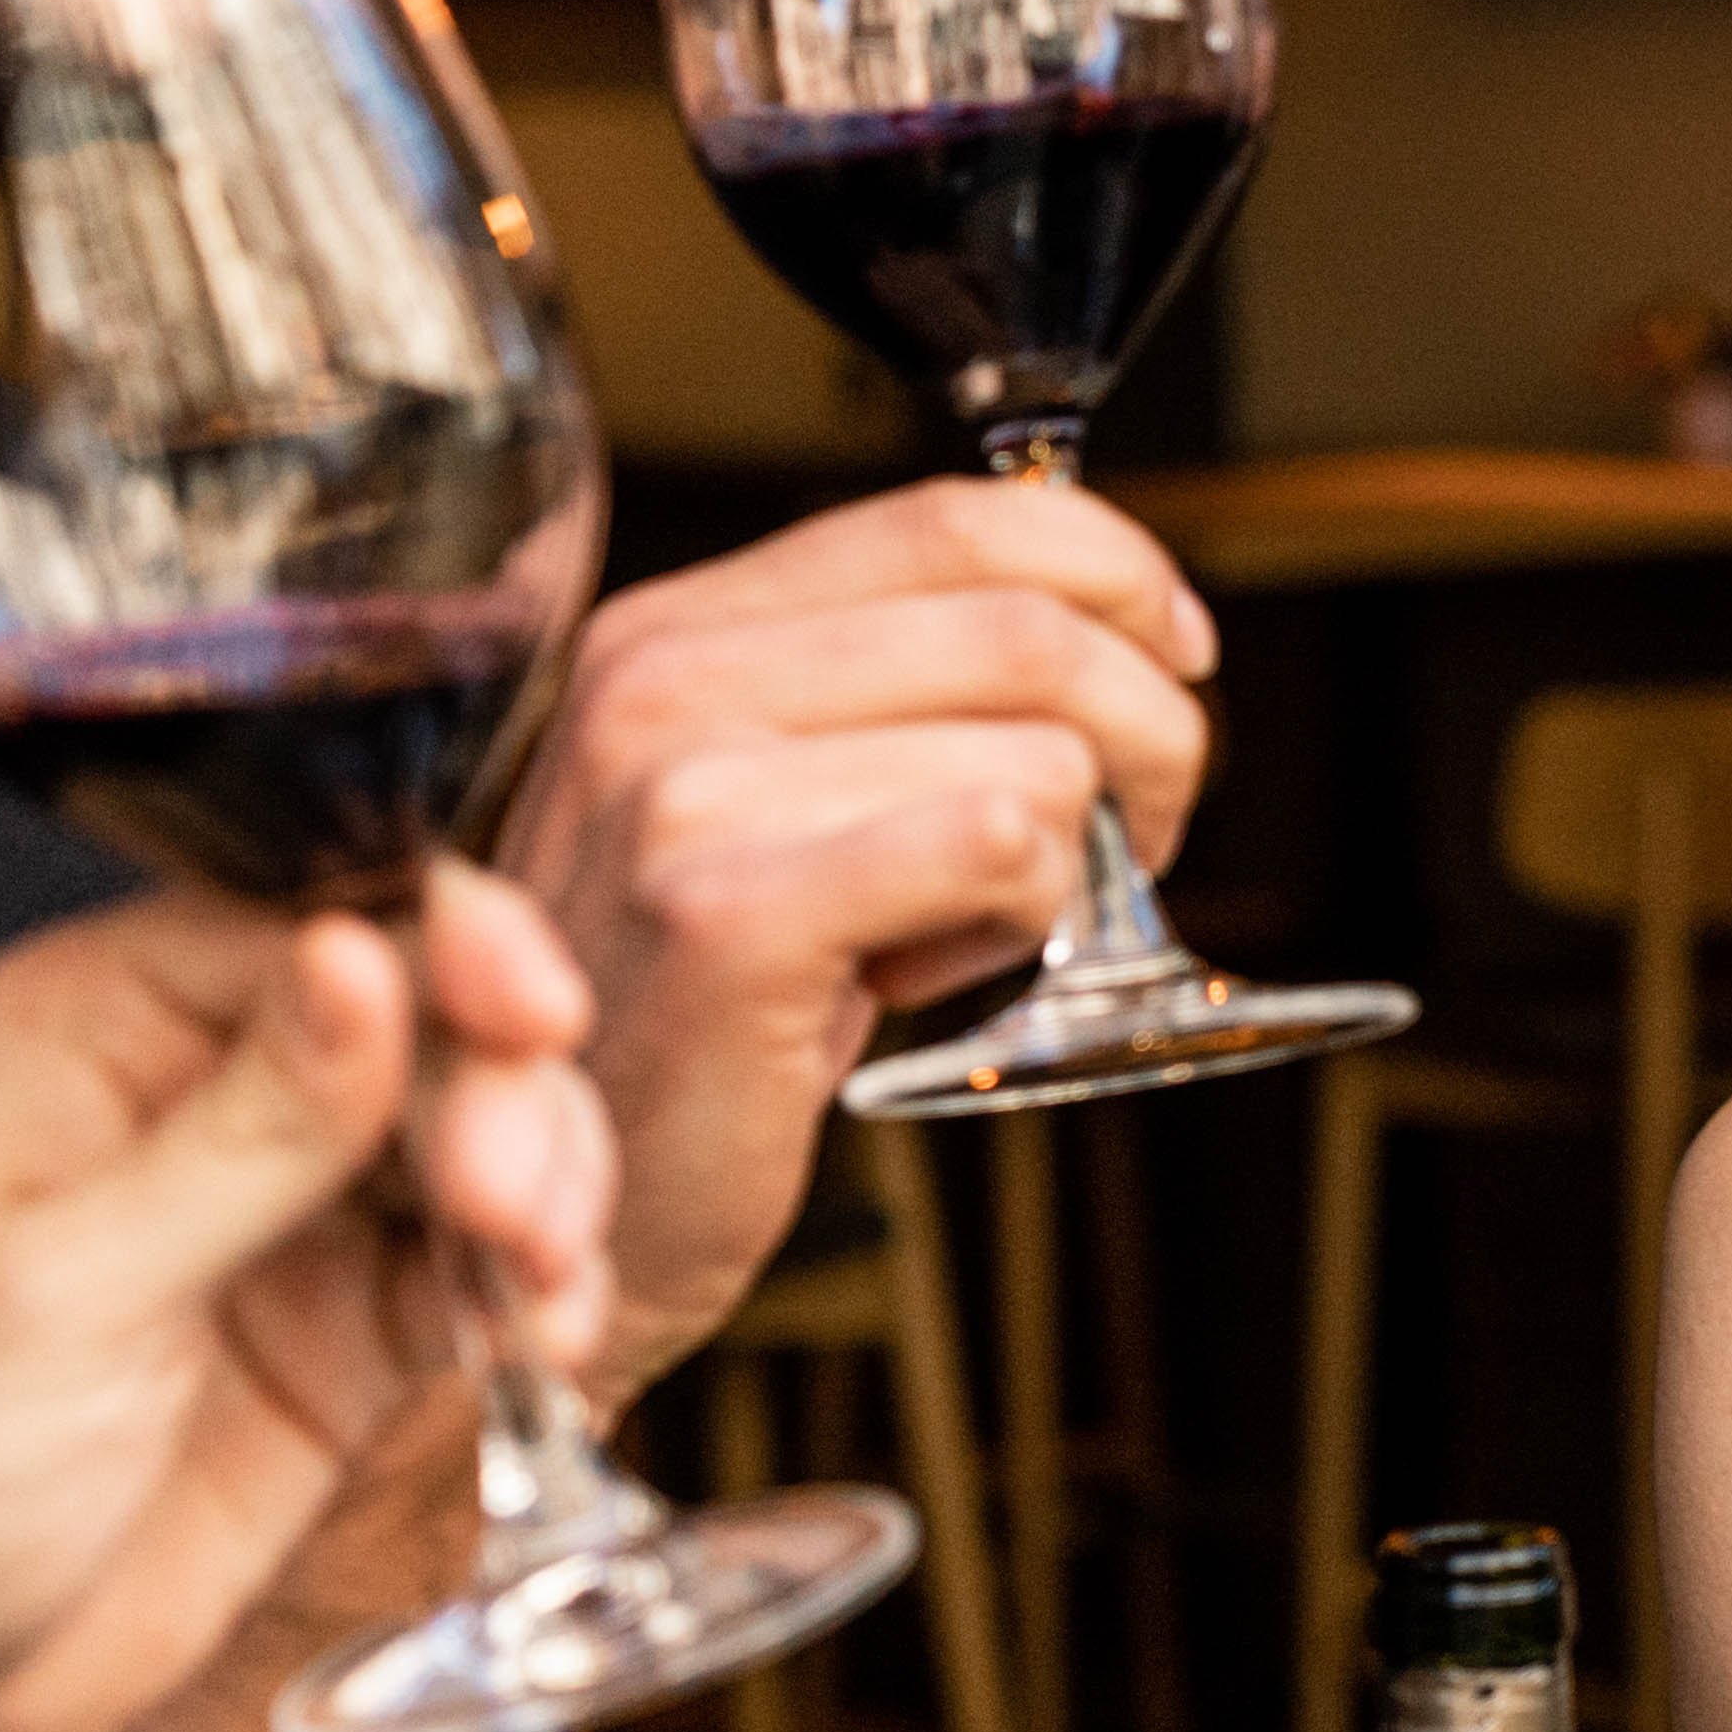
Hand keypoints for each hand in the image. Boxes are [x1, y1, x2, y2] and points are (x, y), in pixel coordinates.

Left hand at [0, 866, 616, 1731]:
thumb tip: (364, 957)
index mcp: (99, 1030)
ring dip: (545, 1192)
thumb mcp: (61, 1288)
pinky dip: (542, 1293)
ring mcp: (294, 1209)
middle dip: (504, 1098)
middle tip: (512, 1203)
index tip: (534, 1014)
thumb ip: (244, 1130)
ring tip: (539, 1282)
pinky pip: (490, 1269)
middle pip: (430, 1020)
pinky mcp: (356, 1326)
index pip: (313, 924)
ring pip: (486, 1134)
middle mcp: (208, 1091)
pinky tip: (541, 1339)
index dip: (447, 950)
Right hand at [492, 477, 1214, 1399]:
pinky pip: (1001, 848)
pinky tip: (932, 975)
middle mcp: (662, 683)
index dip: (1115, 572)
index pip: (957, 517)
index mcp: (676, 630)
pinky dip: (1025, 922)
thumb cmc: (694, 1012)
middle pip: (1033, 630)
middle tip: (1134, 835)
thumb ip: (894, 691)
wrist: (554, 1214)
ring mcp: (683, 792)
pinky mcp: (734, 914)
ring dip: (1069, 861)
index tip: (1177, 655)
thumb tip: (1125, 619)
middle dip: (1149, 735)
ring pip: (1041, 757)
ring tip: (963, 931)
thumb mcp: (773, 804)